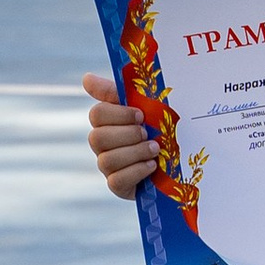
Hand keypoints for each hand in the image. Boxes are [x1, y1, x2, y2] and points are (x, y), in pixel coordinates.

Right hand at [82, 72, 157, 200]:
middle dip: (127, 134)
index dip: (118, 114)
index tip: (140, 114)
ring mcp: (108, 166)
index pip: (97, 114)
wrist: (179, 158)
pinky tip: (152, 165)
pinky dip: (136, 171)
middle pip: (98, 138)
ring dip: (135, 153)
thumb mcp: (144, 106)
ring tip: (155, 149)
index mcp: (106, 122)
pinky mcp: (118, 185)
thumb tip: (86, 78)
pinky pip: (116, 181)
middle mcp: (102, 144)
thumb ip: (117, 92)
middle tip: (147, 133)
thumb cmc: (158, 127)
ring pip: (107, 160)